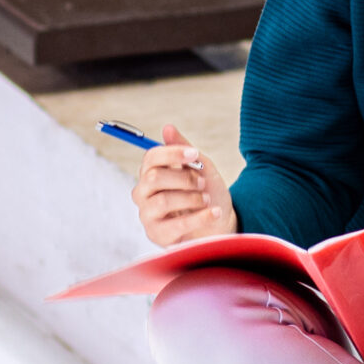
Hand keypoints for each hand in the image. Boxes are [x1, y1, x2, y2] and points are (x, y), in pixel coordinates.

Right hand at [131, 124, 236, 247]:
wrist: (220, 226)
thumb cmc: (207, 196)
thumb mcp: (201, 169)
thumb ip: (184, 150)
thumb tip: (168, 128)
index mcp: (151, 174)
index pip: (151, 158)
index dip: (172, 153)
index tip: (194, 154)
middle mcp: (144, 193)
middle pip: (154, 178)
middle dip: (184, 178)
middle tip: (202, 183)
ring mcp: (148, 215)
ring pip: (164, 200)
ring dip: (191, 197)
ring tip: (207, 199)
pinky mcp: (157, 235)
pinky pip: (175, 225)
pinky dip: (199, 217)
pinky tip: (214, 213)